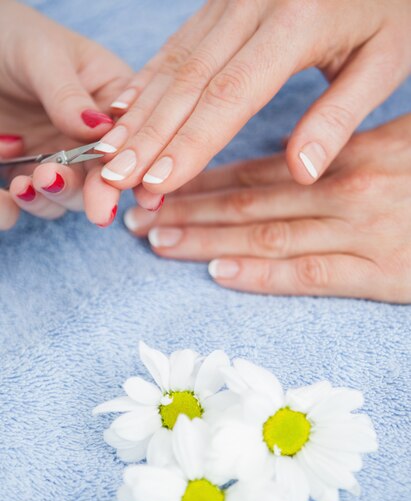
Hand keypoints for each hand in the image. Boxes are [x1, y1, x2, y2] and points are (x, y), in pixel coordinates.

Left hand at [0, 0, 131, 228]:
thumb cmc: (11, 36)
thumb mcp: (43, 54)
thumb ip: (68, 94)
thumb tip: (99, 130)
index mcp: (113, 103)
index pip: (132, 140)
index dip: (136, 166)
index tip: (133, 186)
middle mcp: (92, 139)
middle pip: (105, 178)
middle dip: (95, 192)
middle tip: (84, 199)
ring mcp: (61, 159)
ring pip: (70, 197)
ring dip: (57, 197)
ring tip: (34, 182)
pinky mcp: (29, 173)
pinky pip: (32, 199)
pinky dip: (24, 203)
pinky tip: (16, 191)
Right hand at [93, 0, 410, 201]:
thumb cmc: (391, 9)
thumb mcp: (385, 60)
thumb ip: (340, 115)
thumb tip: (301, 172)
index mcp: (297, 22)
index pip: (231, 94)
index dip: (191, 142)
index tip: (159, 181)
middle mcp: (253, 5)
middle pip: (189, 81)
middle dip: (148, 135)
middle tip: (116, 177)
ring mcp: (232, 0)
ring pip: (174, 62)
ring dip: (138, 112)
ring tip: (109, 153)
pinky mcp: (222, 2)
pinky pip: (177, 44)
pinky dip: (146, 80)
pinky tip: (122, 108)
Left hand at [123, 114, 410, 302]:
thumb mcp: (397, 147)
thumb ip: (343, 157)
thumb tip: (289, 165)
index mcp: (347, 157)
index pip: (259, 170)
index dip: (204, 180)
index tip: (162, 187)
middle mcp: (346, 192)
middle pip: (249, 203)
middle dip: (188, 212)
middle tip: (138, 219)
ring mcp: (361, 235)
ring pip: (266, 237)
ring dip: (206, 242)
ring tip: (159, 243)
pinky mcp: (381, 275)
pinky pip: (310, 275)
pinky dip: (261, 276)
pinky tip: (218, 274)